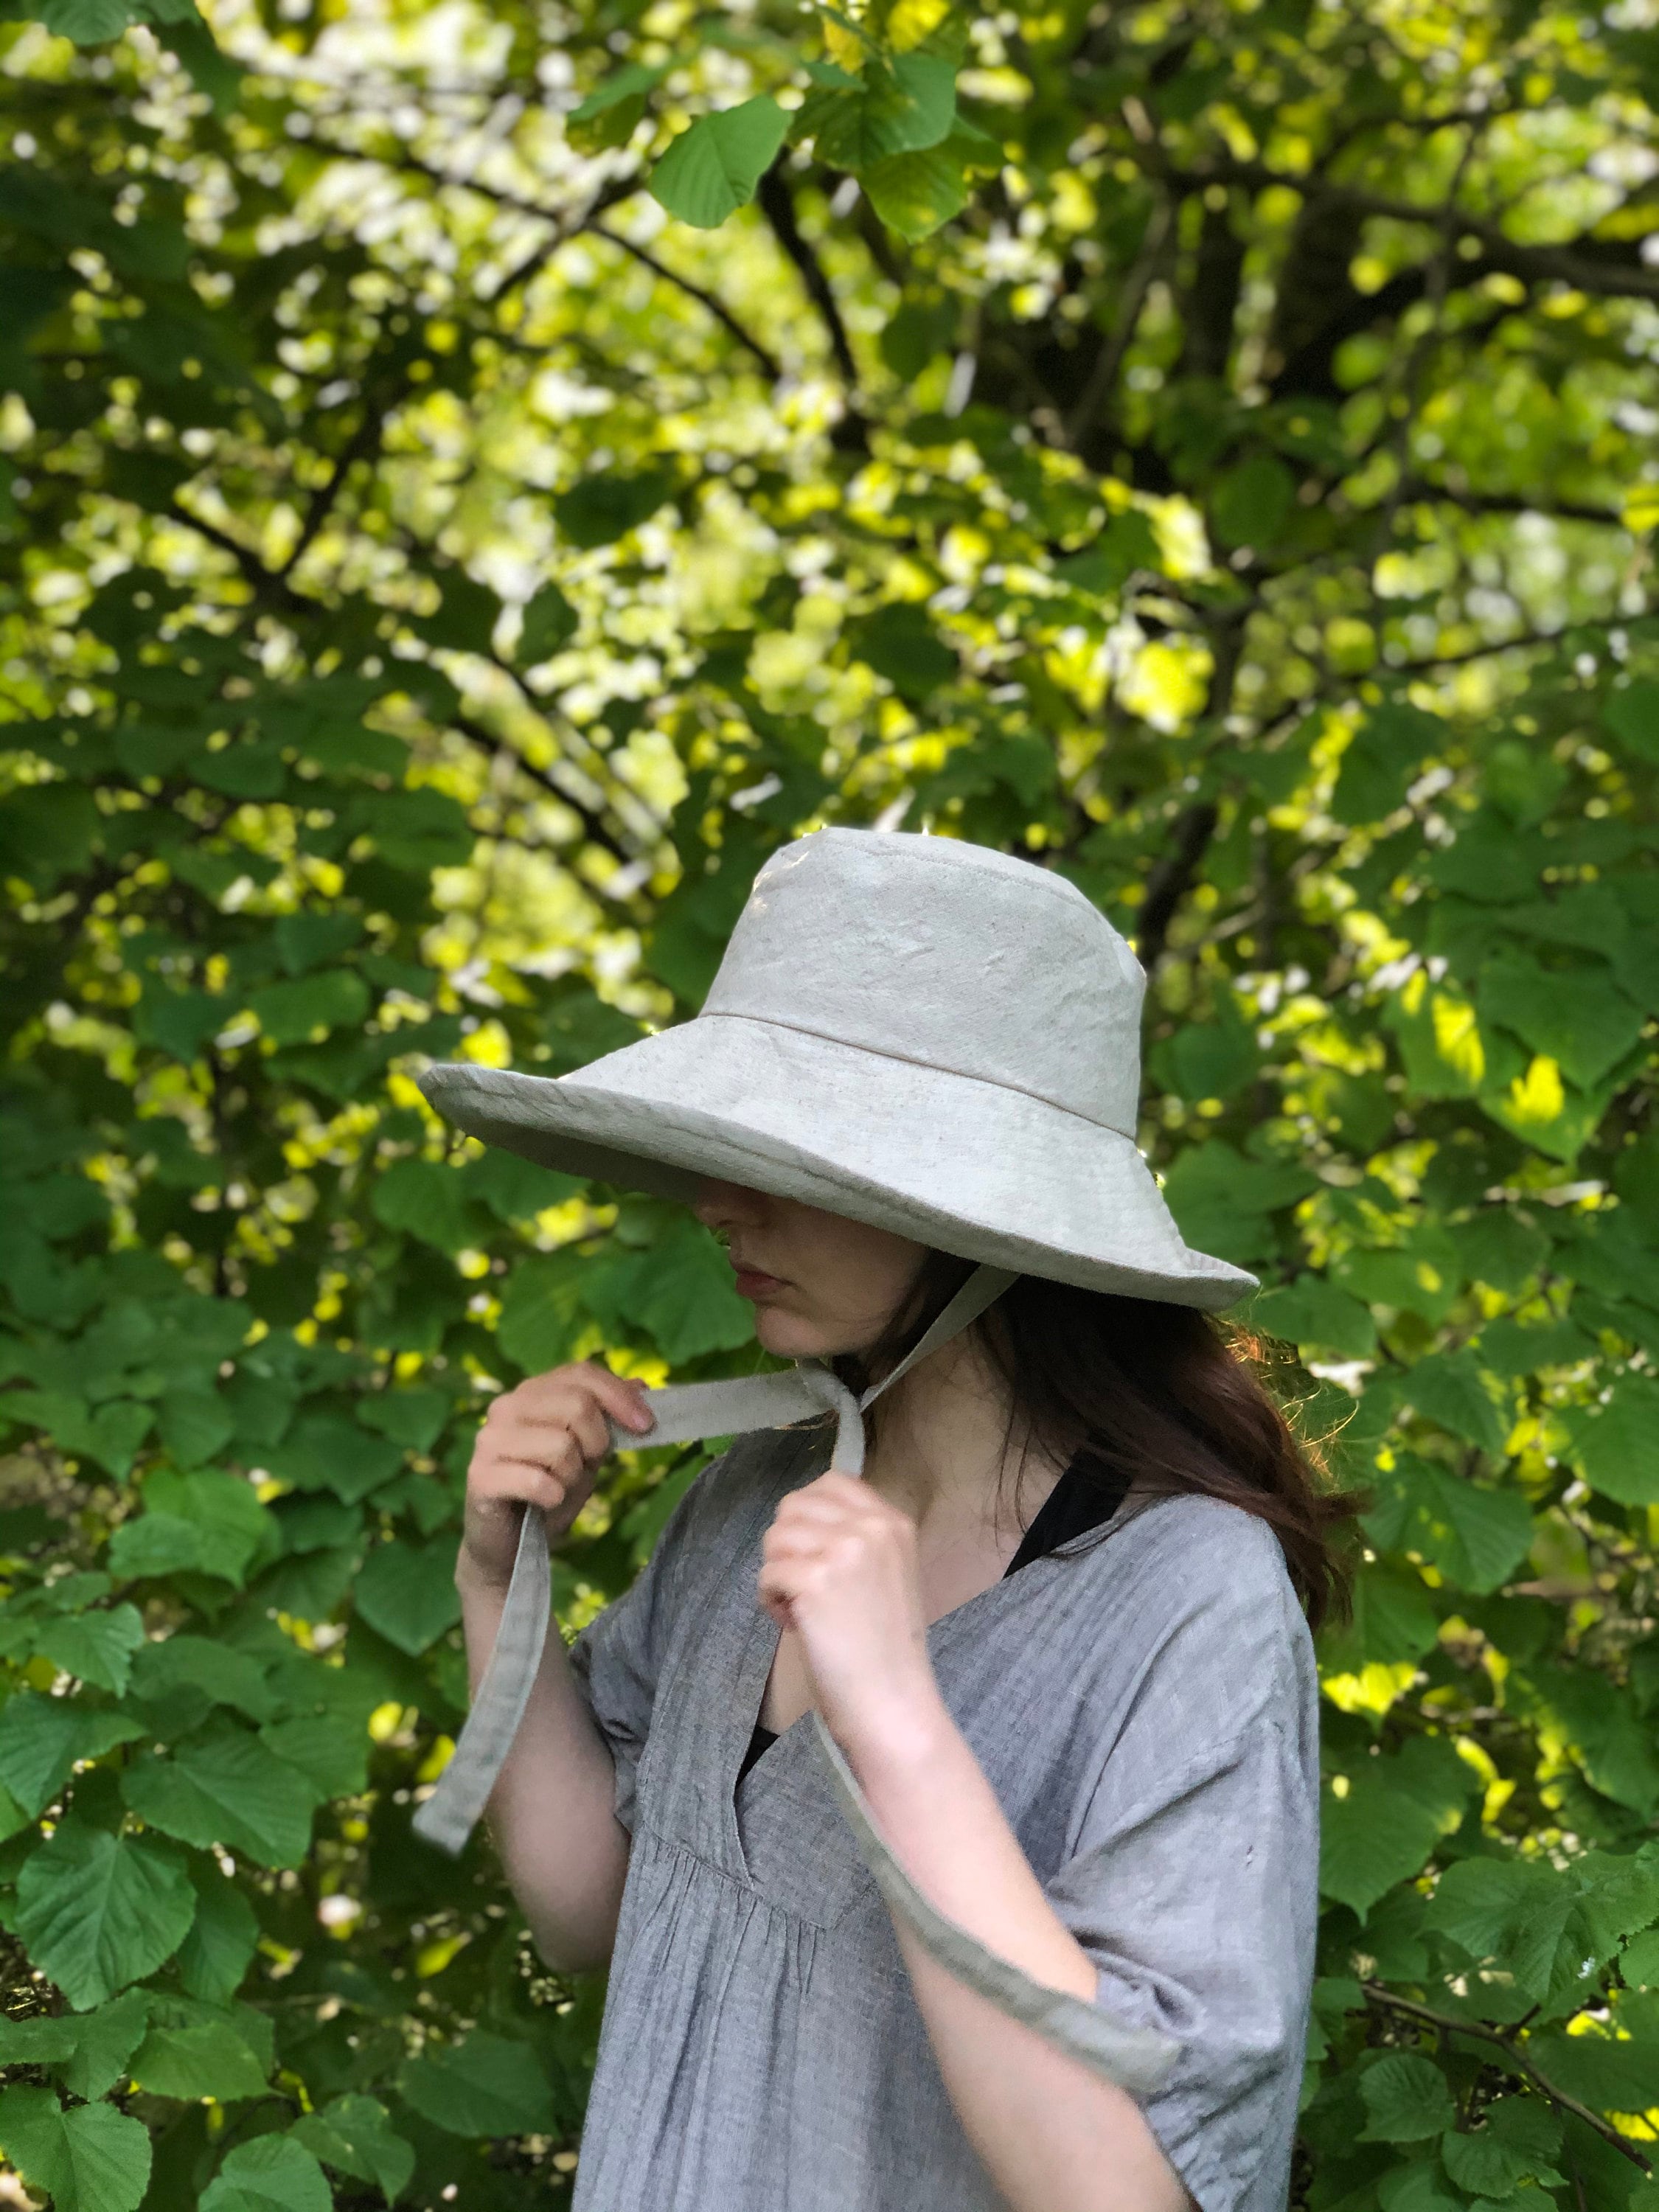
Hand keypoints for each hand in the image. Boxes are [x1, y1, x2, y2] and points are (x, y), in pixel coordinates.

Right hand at [461, 1362, 653, 1591]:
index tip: (647, 1425)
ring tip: (557, 1487)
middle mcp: (507, 1407)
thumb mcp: (588, 1453)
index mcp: (533, 1392)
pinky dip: (552, 1496)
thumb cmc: (551, 1491)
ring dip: (572, 1475)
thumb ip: (608, 1419)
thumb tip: (642, 1384)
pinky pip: (537, 1480)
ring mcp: (489, 1440)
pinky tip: (544, 1502)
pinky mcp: (480, 1476)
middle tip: (585, 1468)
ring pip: (560, 1444)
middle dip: (596, 1443)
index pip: (582, 1373)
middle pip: (577, 1404)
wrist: (512, 1544)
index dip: (619, 1395)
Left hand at [756, 1474, 944, 1764]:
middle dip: (787, 1545)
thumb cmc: (884, 1649)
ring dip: (778, 1574)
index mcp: (894, 1521)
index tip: (813, 1554)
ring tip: (802, 1610)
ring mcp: (845, 1550)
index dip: (807, 1516)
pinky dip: (771, 1601)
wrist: (892, 1702)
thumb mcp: (888, 1573)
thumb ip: (858, 1538)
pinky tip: (797, 1625)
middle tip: (806, 1588)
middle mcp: (873, 1527)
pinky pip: (767, 1573)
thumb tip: (800, 1516)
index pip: (832, 1482)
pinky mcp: (816, 1579)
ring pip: (775, 1537)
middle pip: (794, 1506)